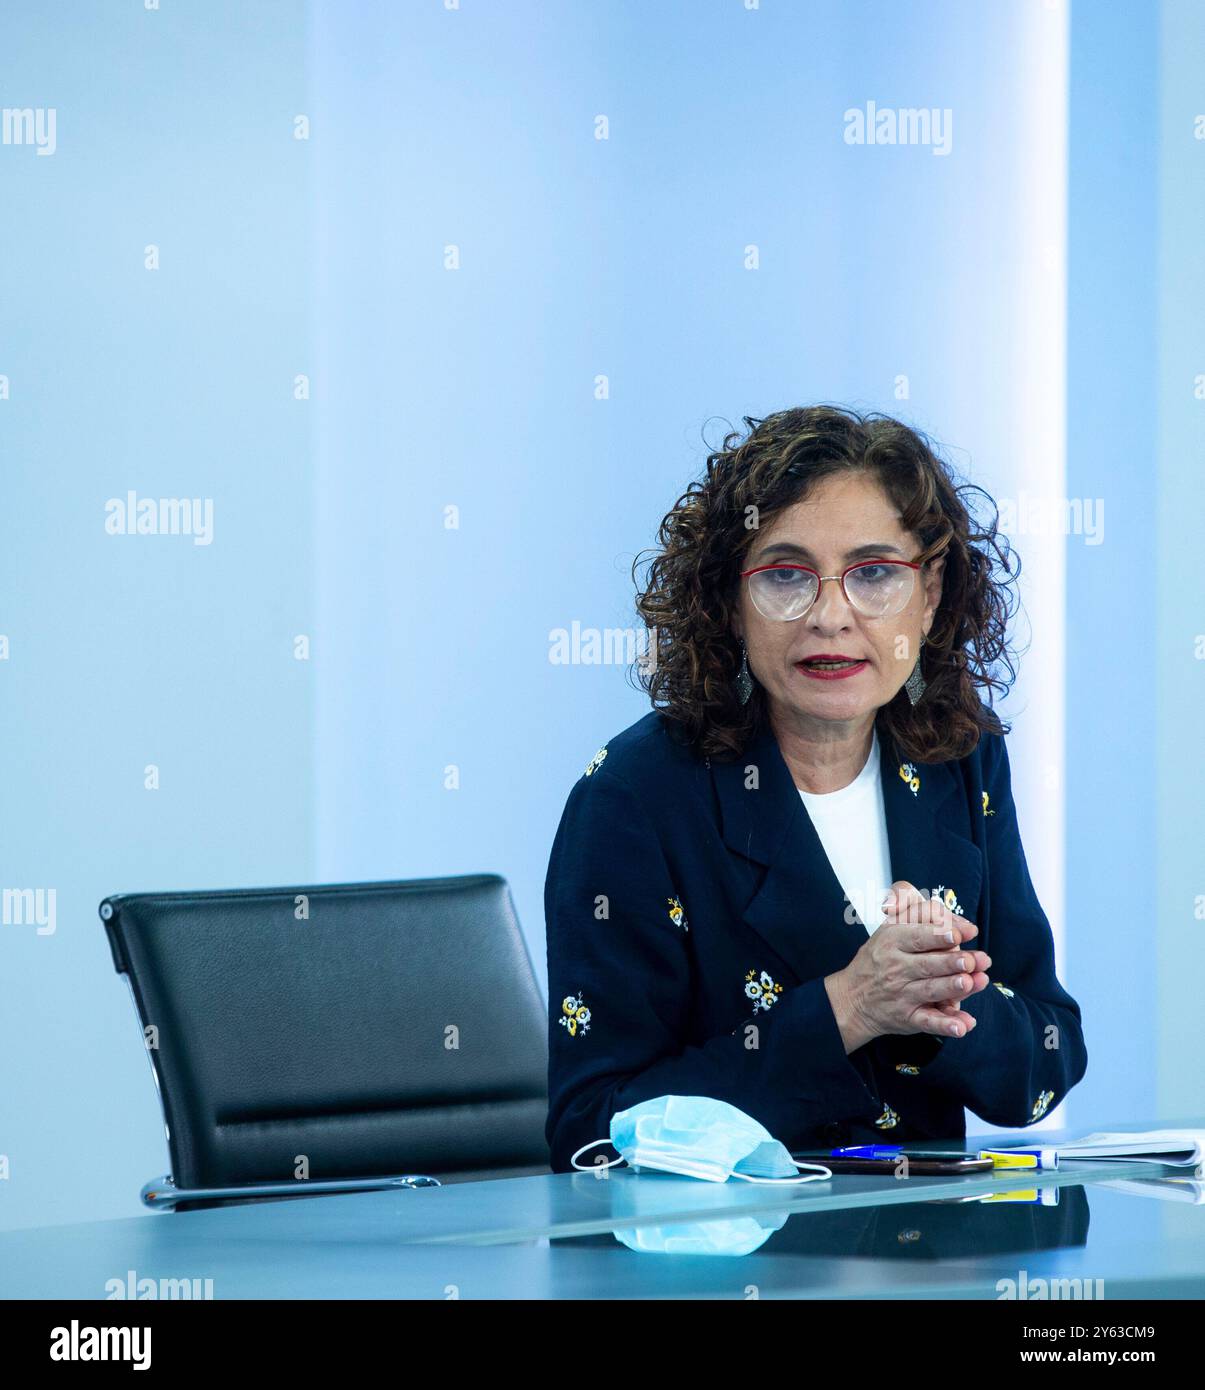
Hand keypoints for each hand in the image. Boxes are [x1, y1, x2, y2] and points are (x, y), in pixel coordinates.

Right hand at [881, 881, 988, 1024]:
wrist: (852, 998)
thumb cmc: (880, 957)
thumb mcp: (890, 926)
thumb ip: (918, 913)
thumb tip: (947, 915)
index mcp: (892, 940)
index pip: (917, 935)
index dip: (939, 934)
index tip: (960, 933)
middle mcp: (896, 967)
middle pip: (926, 963)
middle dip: (950, 961)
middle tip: (970, 960)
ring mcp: (903, 994)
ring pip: (930, 990)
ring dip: (950, 988)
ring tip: (968, 982)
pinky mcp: (908, 1017)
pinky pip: (928, 1022)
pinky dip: (945, 1025)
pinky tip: (962, 1026)